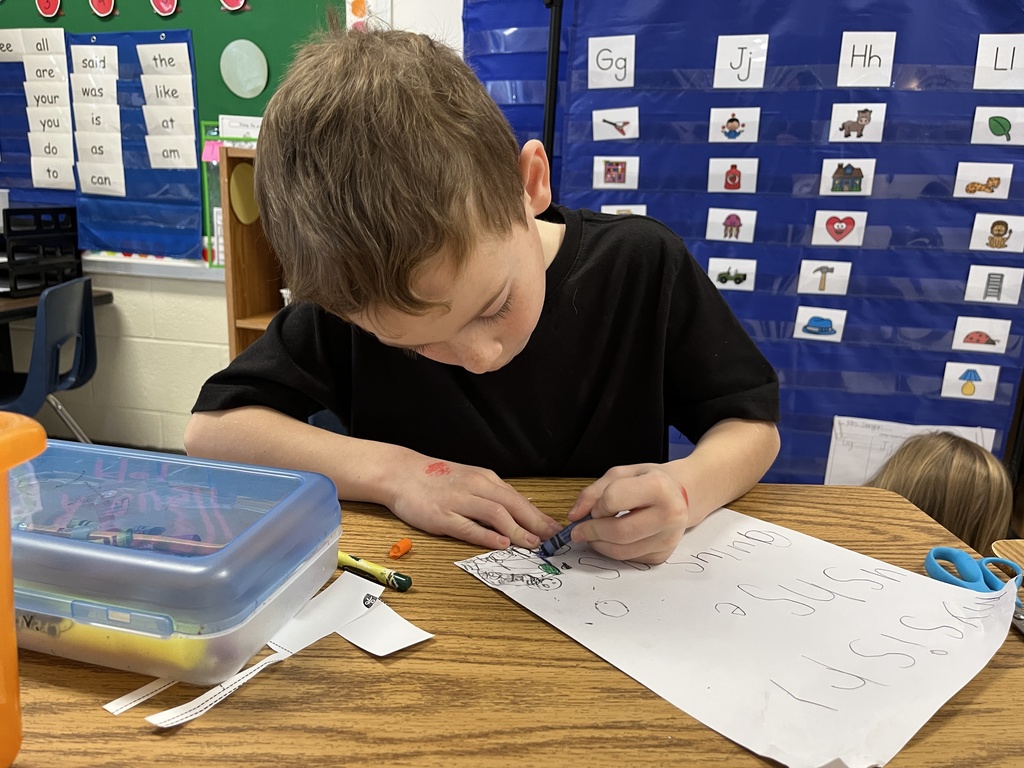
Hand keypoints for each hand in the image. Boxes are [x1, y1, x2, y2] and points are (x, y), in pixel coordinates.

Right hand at [387, 456, 560, 549]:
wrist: (402, 472)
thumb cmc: (436, 479)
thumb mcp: (470, 480)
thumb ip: (492, 497)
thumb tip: (519, 514)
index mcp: (485, 479)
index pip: (519, 499)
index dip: (539, 516)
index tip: (554, 530)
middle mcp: (475, 487)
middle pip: (513, 505)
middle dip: (536, 524)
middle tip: (552, 540)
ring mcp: (458, 501)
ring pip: (495, 515)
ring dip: (516, 531)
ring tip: (532, 544)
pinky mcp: (442, 516)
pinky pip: (468, 526)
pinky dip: (486, 536)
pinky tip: (500, 544)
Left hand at [565, 464, 689, 563]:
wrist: (679, 495)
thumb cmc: (647, 481)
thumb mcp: (620, 474)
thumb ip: (592, 493)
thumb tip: (574, 516)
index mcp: (658, 487)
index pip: (614, 499)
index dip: (598, 505)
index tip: (597, 507)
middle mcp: (669, 514)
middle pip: (619, 532)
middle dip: (592, 532)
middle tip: (579, 531)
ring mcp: (668, 538)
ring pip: (622, 551)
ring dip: (599, 545)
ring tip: (594, 534)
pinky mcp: (662, 555)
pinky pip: (629, 559)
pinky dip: (613, 551)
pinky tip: (612, 539)